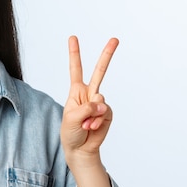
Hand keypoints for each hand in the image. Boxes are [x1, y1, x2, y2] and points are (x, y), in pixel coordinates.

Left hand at [61, 36, 118, 161]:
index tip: (73, 37)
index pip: (75, 69)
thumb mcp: (71, 118)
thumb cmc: (70, 132)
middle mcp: (89, 93)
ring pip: (100, 99)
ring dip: (91, 116)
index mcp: (76, 91)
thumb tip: (102, 103)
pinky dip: (97, 122)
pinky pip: (105, 113)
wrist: (80, 148)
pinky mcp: (108, 113)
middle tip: (115, 39)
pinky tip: (92, 128)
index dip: (74, 53)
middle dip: (107, 55)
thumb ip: (86, 108)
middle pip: (99, 71)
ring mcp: (99, 103)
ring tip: (85, 125)